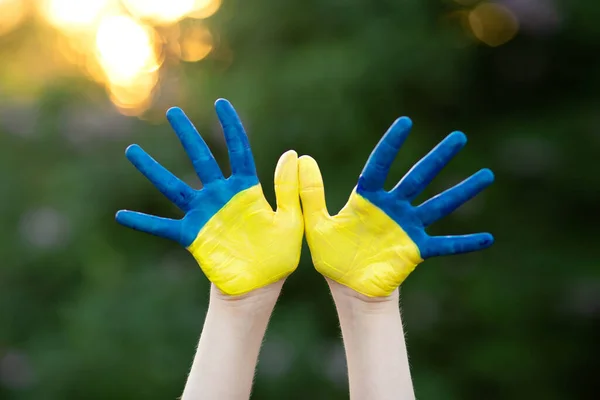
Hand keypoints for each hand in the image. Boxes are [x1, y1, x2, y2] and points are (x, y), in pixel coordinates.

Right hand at [116, 99, 302, 295]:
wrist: (260, 285)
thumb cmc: (278, 255)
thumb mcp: (290, 220)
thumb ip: (288, 189)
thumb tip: (292, 153)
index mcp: (246, 189)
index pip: (238, 151)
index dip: (231, 127)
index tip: (221, 104)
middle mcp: (221, 196)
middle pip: (201, 159)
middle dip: (187, 135)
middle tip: (172, 112)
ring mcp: (203, 214)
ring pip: (174, 187)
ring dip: (153, 169)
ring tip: (132, 151)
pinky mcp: (192, 235)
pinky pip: (163, 226)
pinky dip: (143, 222)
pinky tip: (121, 215)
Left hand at [299, 117, 493, 297]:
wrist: (348, 287)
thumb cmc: (332, 257)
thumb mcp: (316, 224)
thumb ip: (310, 194)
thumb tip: (301, 157)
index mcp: (368, 199)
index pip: (381, 165)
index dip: (392, 145)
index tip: (406, 122)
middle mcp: (392, 208)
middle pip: (418, 177)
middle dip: (439, 157)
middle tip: (459, 137)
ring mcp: (408, 227)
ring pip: (439, 204)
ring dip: (462, 191)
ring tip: (486, 175)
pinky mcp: (417, 249)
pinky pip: (445, 244)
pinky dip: (465, 243)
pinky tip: (489, 238)